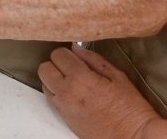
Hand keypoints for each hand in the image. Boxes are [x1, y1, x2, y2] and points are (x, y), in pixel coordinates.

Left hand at [40, 45, 163, 138]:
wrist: (134, 137)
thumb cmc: (131, 108)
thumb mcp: (118, 77)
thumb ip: (94, 59)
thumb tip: (76, 49)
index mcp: (80, 78)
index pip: (57, 55)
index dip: (66, 54)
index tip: (75, 58)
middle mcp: (66, 91)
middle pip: (44, 68)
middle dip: (55, 65)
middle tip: (70, 69)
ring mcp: (63, 106)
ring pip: (44, 83)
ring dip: (54, 80)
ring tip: (72, 83)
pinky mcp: (64, 118)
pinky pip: (50, 99)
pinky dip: (56, 93)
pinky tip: (72, 95)